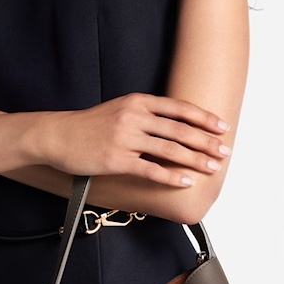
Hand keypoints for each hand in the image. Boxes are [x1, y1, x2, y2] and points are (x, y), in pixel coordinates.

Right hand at [29, 92, 231, 187]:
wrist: (58, 135)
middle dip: (206, 142)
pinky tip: (186, 181)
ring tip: (213, 167)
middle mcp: (134, 117)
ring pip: (170, 150)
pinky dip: (171, 177)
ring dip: (195, 159)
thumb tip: (177, 125)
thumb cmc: (90, 124)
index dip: (203, 118)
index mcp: (137, 101)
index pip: (178, 108)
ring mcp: (125, 138)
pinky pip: (150, 169)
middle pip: (179, 130)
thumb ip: (146, 113)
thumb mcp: (119, 108)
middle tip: (225, 151)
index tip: (222, 127)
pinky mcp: (116, 159)